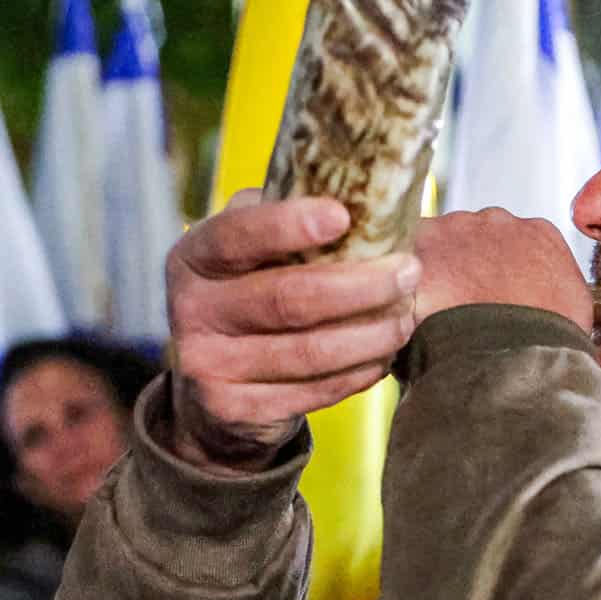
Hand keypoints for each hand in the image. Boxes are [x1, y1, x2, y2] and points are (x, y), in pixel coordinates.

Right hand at [165, 189, 419, 473]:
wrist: (213, 391)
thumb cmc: (254, 296)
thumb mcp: (255, 253)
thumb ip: (288, 221)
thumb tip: (366, 190)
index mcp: (194, 255)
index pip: (238, 234)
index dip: (289, 224)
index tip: (342, 216)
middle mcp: (191, 308)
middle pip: (288, 297)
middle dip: (362, 286)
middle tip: (409, 272)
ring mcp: (206, 364)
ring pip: (308, 350)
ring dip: (371, 334)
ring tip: (407, 317)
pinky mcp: (233, 409)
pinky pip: (312, 391)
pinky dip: (357, 373)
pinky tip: (383, 357)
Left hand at [413, 209, 591, 329]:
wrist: (513, 353)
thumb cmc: (548, 342)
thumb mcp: (576, 312)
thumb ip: (562, 290)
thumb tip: (553, 300)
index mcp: (540, 234)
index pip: (513, 242)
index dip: (497, 270)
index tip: (488, 293)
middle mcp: (500, 221)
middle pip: (474, 235)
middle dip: (465, 262)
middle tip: (456, 301)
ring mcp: (460, 226)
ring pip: (439, 238)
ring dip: (434, 265)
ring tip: (430, 306)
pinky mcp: (423, 239)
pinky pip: (403, 248)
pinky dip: (403, 272)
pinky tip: (407, 300)